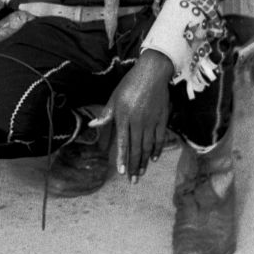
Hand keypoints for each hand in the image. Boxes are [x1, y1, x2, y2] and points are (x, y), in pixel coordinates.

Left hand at [89, 51, 171, 181]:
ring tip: (141, 173)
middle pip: (136, 148)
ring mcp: (151, 122)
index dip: (122, 158)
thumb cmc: (130, 84)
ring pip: (148, 146)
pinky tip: (153, 158)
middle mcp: (137, 122)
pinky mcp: (162, 119)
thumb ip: (106, 114)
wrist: (152, 73)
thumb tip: (92, 125)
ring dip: (144, 161)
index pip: (122, 142)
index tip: (121, 172)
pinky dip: (157, 150)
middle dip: (134, 166)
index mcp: (123, 117)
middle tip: (133, 180)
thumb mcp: (114, 97)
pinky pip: (159, 139)